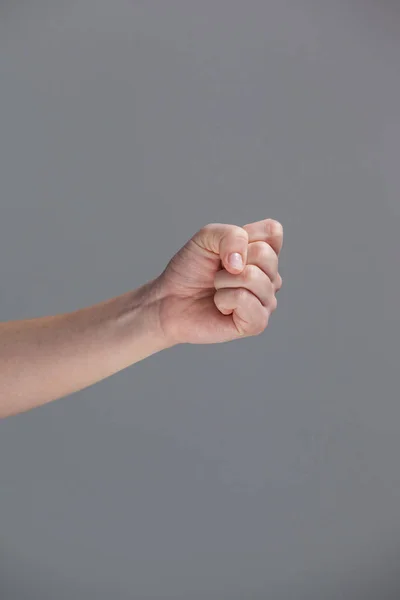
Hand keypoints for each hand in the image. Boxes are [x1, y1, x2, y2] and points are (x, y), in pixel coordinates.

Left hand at [152, 218, 282, 344]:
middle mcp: (271, 278)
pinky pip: (246, 300)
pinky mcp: (257, 323)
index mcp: (265, 254)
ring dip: (223, 281)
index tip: (225, 250)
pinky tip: (221, 307)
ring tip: (217, 290)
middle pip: (265, 254)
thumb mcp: (207, 237)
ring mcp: (266, 301)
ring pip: (253, 277)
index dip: (244, 236)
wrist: (169, 300)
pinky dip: (224, 299)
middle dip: (230, 260)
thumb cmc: (191, 270)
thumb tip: (241, 264)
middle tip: (218, 273)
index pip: (273, 231)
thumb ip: (231, 236)